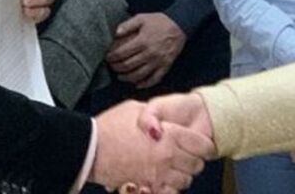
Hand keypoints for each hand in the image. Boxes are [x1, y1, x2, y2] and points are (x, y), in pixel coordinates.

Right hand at [90, 100, 210, 192]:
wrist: (90, 147)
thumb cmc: (111, 126)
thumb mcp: (136, 109)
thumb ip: (154, 115)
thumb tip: (161, 122)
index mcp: (170, 135)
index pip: (202, 145)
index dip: (204, 145)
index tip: (201, 144)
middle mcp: (168, 156)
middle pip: (196, 165)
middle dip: (194, 160)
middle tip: (187, 155)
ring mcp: (158, 174)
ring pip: (185, 181)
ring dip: (182, 175)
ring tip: (173, 167)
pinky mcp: (147, 186)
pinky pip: (168, 191)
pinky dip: (169, 188)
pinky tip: (163, 179)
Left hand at [107, 13, 185, 87]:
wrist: (180, 25)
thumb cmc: (159, 21)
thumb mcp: (142, 18)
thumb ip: (128, 25)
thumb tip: (115, 33)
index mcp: (143, 41)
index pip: (122, 53)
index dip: (112, 57)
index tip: (107, 57)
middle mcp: (150, 53)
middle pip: (129, 66)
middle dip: (117, 68)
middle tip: (111, 67)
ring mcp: (158, 61)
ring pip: (139, 75)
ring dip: (127, 78)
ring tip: (120, 76)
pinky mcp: (165, 66)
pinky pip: (154, 79)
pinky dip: (145, 84)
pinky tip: (137, 84)